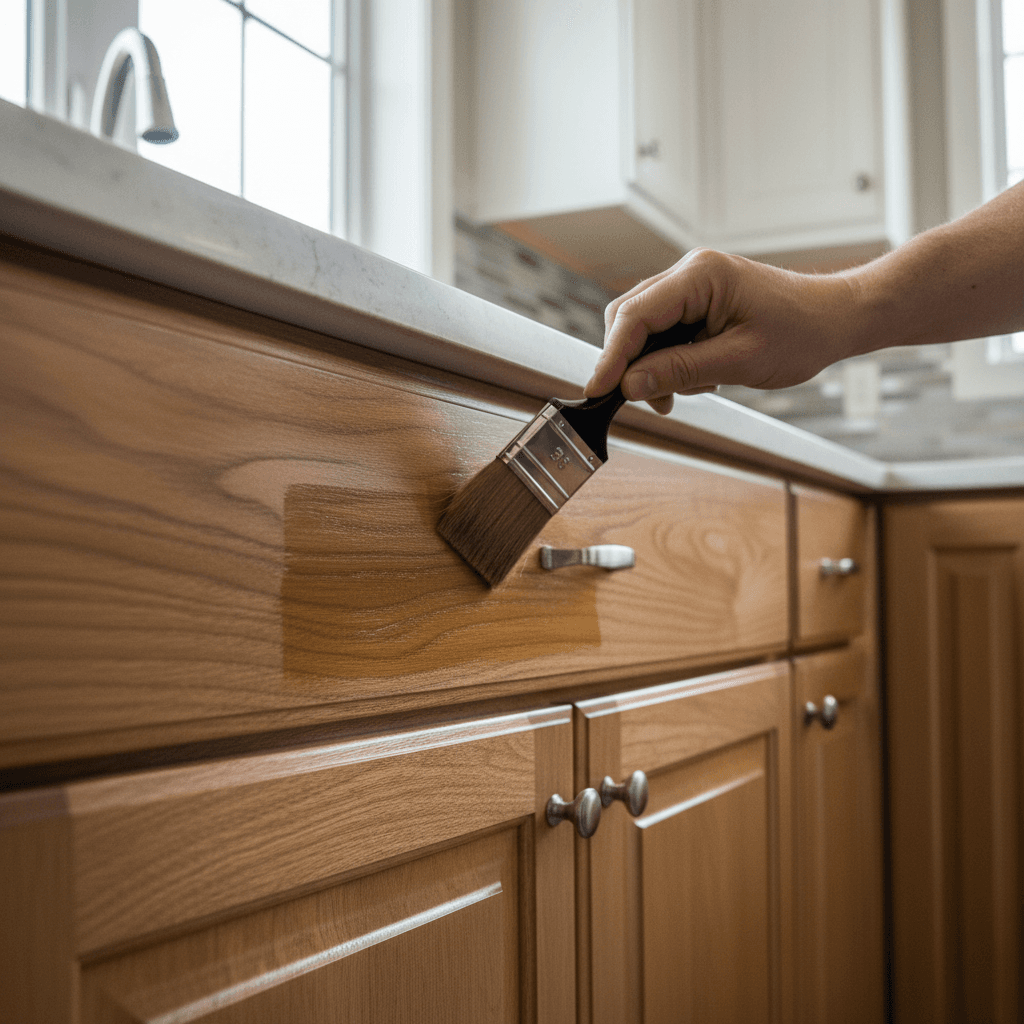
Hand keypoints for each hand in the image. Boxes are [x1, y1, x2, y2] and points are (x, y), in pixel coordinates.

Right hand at [584, 248, 865, 414]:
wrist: (837, 318)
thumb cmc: (802, 333)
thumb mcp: (740, 360)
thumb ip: (681, 370)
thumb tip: (630, 385)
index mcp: (700, 276)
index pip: (635, 315)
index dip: (611, 356)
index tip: (597, 391)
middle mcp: (689, 273)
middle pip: (630, 318)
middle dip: (630, 363)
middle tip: (648, 402)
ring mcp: (692, 286)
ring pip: (645, 329)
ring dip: (653, 366)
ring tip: (687, 391)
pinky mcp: (698, 302)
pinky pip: (665, 332)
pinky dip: (670, 360)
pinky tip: (697, 379)